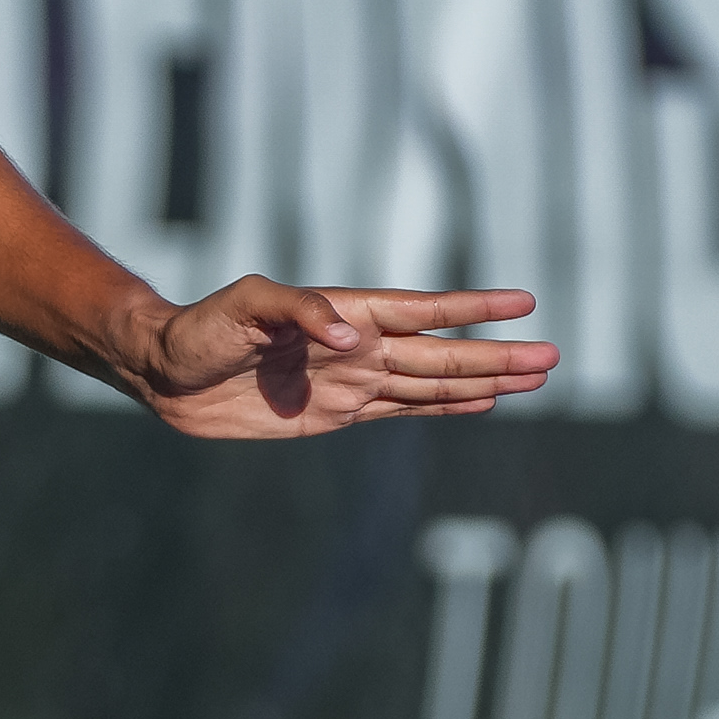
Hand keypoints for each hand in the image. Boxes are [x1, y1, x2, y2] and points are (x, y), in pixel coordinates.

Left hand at [121, 280, 557, 438]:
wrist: (164, 373)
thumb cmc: (199, 328)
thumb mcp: (242, 307)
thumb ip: (298, 312)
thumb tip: (352, 337)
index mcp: (345, 313)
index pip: (423, 312)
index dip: (472, 309)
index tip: (524, 303)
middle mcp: (358, 346)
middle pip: (442, 354)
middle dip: (497, 356)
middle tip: (553, 358)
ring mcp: (352, 381)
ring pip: (433, 384)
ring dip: (483, 383)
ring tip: (534, 379)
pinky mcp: (337, 414)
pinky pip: (403, 411)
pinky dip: (444, 409)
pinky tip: (480, 405)